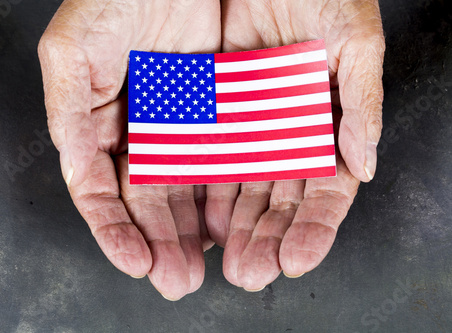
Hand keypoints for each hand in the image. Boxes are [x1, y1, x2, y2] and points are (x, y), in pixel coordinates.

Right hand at [38, 0, 220, 299]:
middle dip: (161, 243)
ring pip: (186, 191)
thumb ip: (69, 116)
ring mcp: (181, 129)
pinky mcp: (217, 117)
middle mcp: (141, 135)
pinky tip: (229, 224)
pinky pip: (222, 162)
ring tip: (203, 266)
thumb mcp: (72, 54)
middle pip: (149, 202)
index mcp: (100, 128)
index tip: (135, 262)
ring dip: (192, 232)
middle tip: (176, 280)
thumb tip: (78, 177)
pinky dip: (223, 195)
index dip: (116, 232)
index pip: (105, 193)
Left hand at [204, 0, 384, 289]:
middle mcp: (287, 135)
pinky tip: (199, 221)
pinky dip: (205, 192)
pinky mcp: (215, 114)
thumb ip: (361, 103)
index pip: (324, 190)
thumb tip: (365, 166)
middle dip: (267, 239)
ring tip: (225, 261)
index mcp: (326, 125)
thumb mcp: (353, 40)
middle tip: (252, 274)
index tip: (296, 259)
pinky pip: (209, 158)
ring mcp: (250, 128)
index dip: (314, 229)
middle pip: (279, 200)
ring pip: (243, 189)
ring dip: (235, 228)